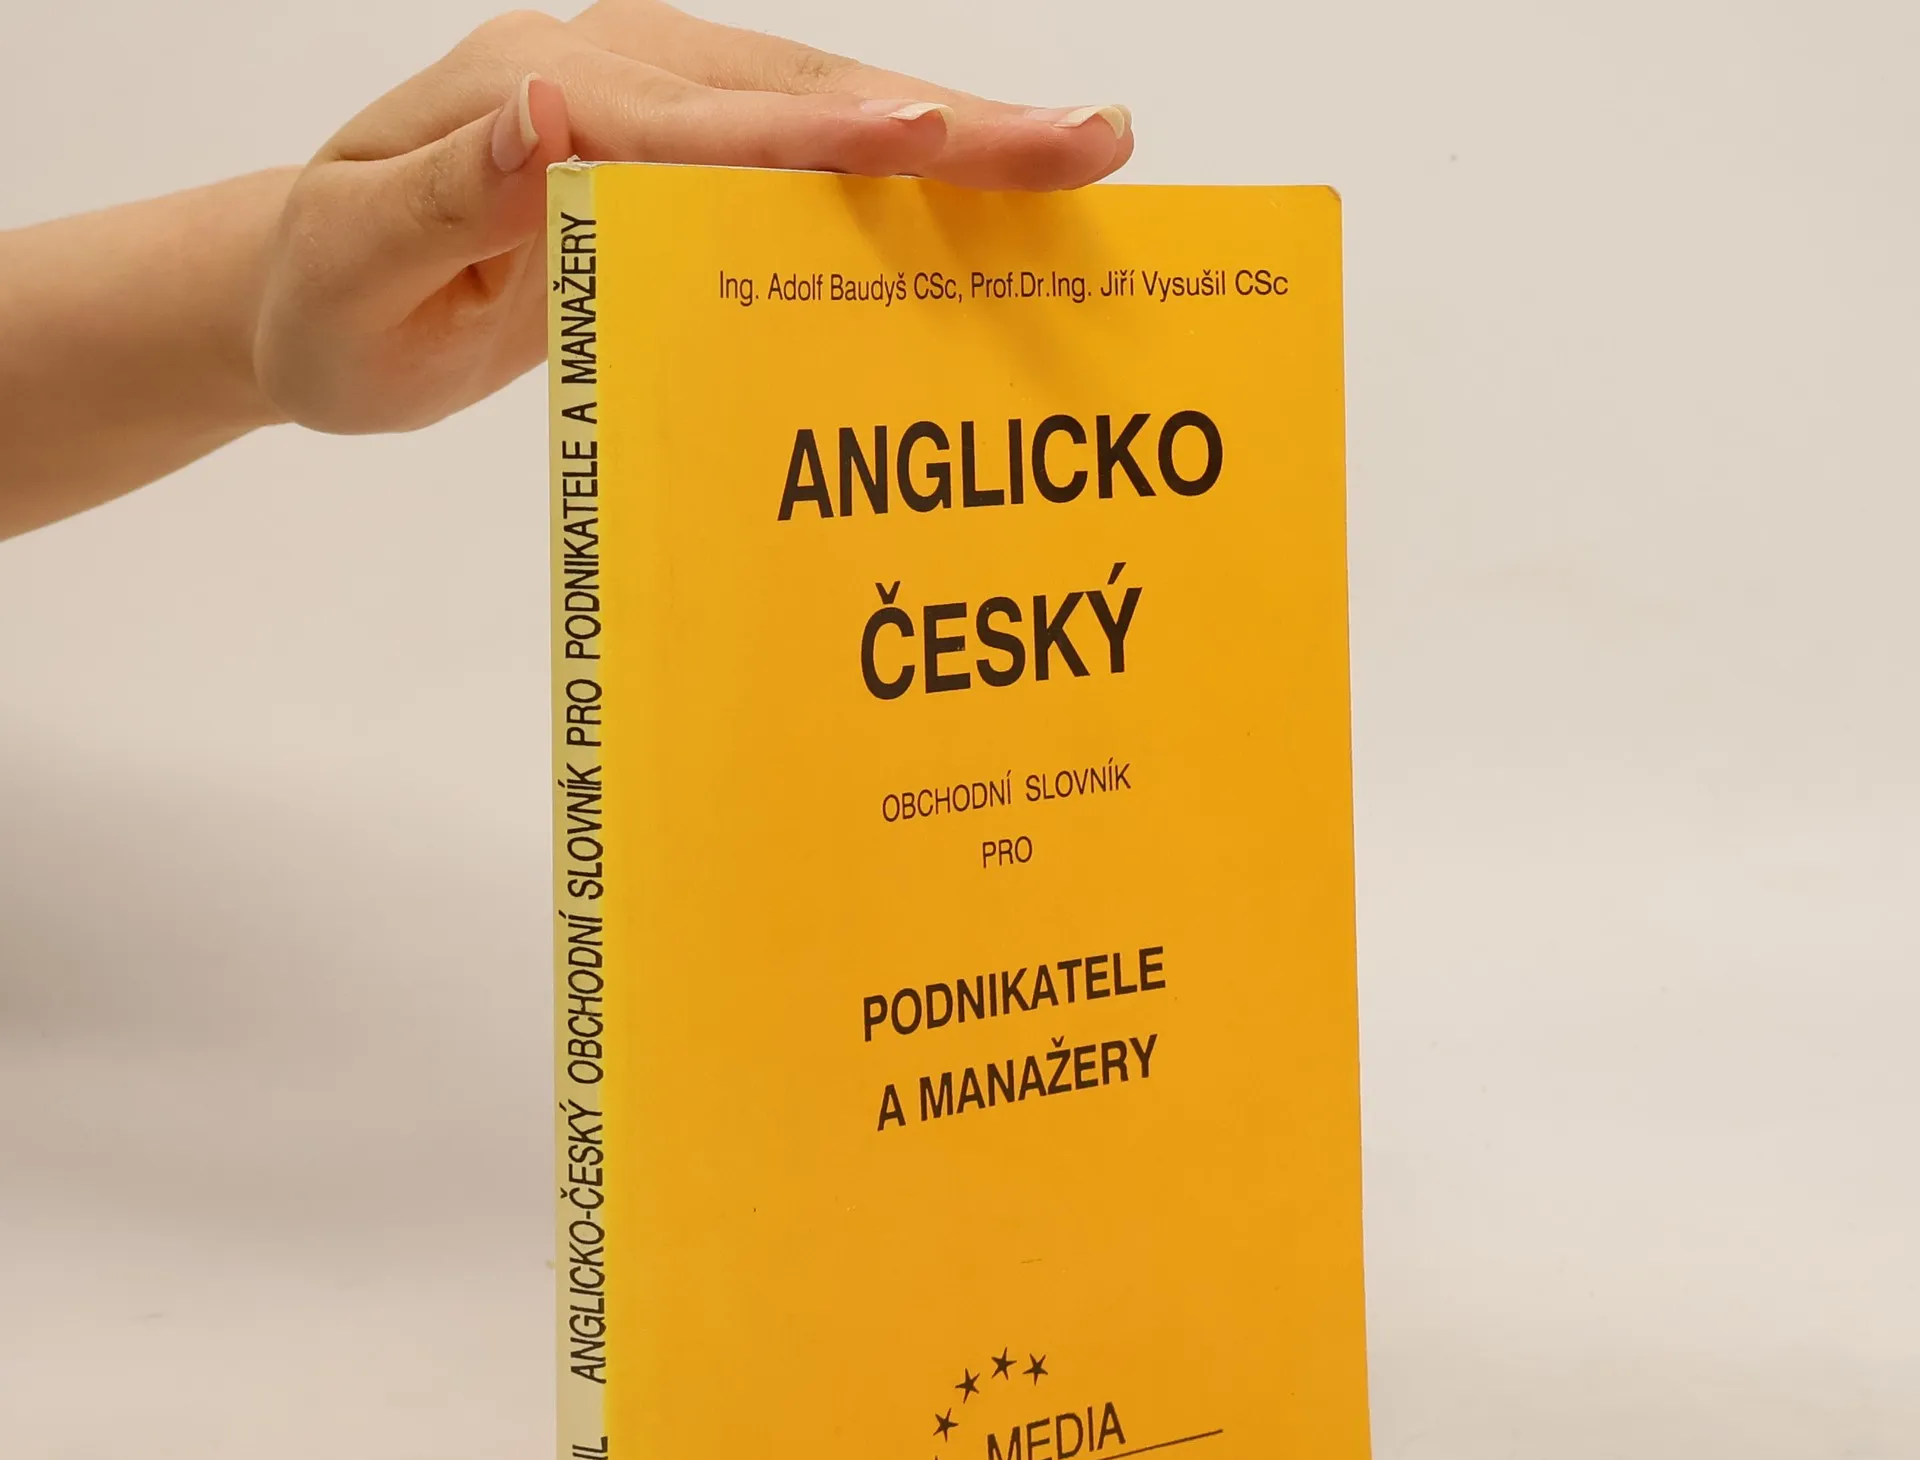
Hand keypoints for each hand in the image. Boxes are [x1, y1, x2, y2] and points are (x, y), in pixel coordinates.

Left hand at [256, 3, 1133, 433]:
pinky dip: (904, 187)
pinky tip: (984, 212)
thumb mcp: (363, 257)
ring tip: (1078, 162)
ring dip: (958, 146)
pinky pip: (809, 170)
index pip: (709, 119)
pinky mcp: (684, 168)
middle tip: (1091, 141)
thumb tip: (548, 105)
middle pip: (808, 96)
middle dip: (954, 124)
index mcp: (547, 91)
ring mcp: (662, 116)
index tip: (934, 133)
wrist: (309, 294)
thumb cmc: (330, 300)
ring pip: (829, 120)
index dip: (827, 135)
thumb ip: (453, 186)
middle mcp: (620, 79)